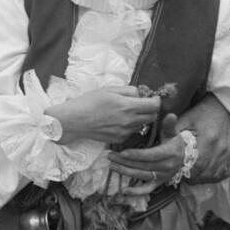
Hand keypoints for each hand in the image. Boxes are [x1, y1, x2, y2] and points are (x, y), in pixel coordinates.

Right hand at [46, 86, 160, 143]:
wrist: (73, 121)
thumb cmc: (88, 102)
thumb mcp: (109, 90)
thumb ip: (128, 91)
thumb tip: (141, 94)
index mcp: (127, 106)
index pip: (154, 105)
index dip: (156, 100)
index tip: (153, 98)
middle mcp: (129, 121)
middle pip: (152, 117)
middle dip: (150, 110)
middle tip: (141, 104)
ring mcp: (124, 132)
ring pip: (142, 125)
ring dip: (139, 118)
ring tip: (125, 113)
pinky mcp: (119, 139)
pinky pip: (131, 132)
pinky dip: (129, 126)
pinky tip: (116, 121)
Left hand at [108, 116, 185, 192]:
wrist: (183, 156)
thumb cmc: (173, 141)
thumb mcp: (172, 132)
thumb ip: (169, 125)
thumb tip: (171, 115)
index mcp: (169, 154)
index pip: (151, 156)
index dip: (136, 155)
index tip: (122, 152)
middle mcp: (167, 167)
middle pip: (143, 166)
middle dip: (125, 162)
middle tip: (110, 156)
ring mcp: (162, 176)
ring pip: (142, 176)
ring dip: (126, 172)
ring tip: (112, 166)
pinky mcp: (159, 183)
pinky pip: (147, 189)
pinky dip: (136, 192)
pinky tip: (124, 191)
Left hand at [176, 95, 229, 182]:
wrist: (222, 107)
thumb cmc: (199, 114)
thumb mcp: (183, 119)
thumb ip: (169, 131)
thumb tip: (157, 146)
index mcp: (208, 138)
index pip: (197, 165)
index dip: (186, 172)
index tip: (178, 172)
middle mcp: (222, 147)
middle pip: (206, 173)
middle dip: (193, 177)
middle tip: (184, 174)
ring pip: (216, 175)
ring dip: (203, 178)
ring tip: (194, 173)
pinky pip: (225, 172)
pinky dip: (214, 175)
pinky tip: (206, 171)